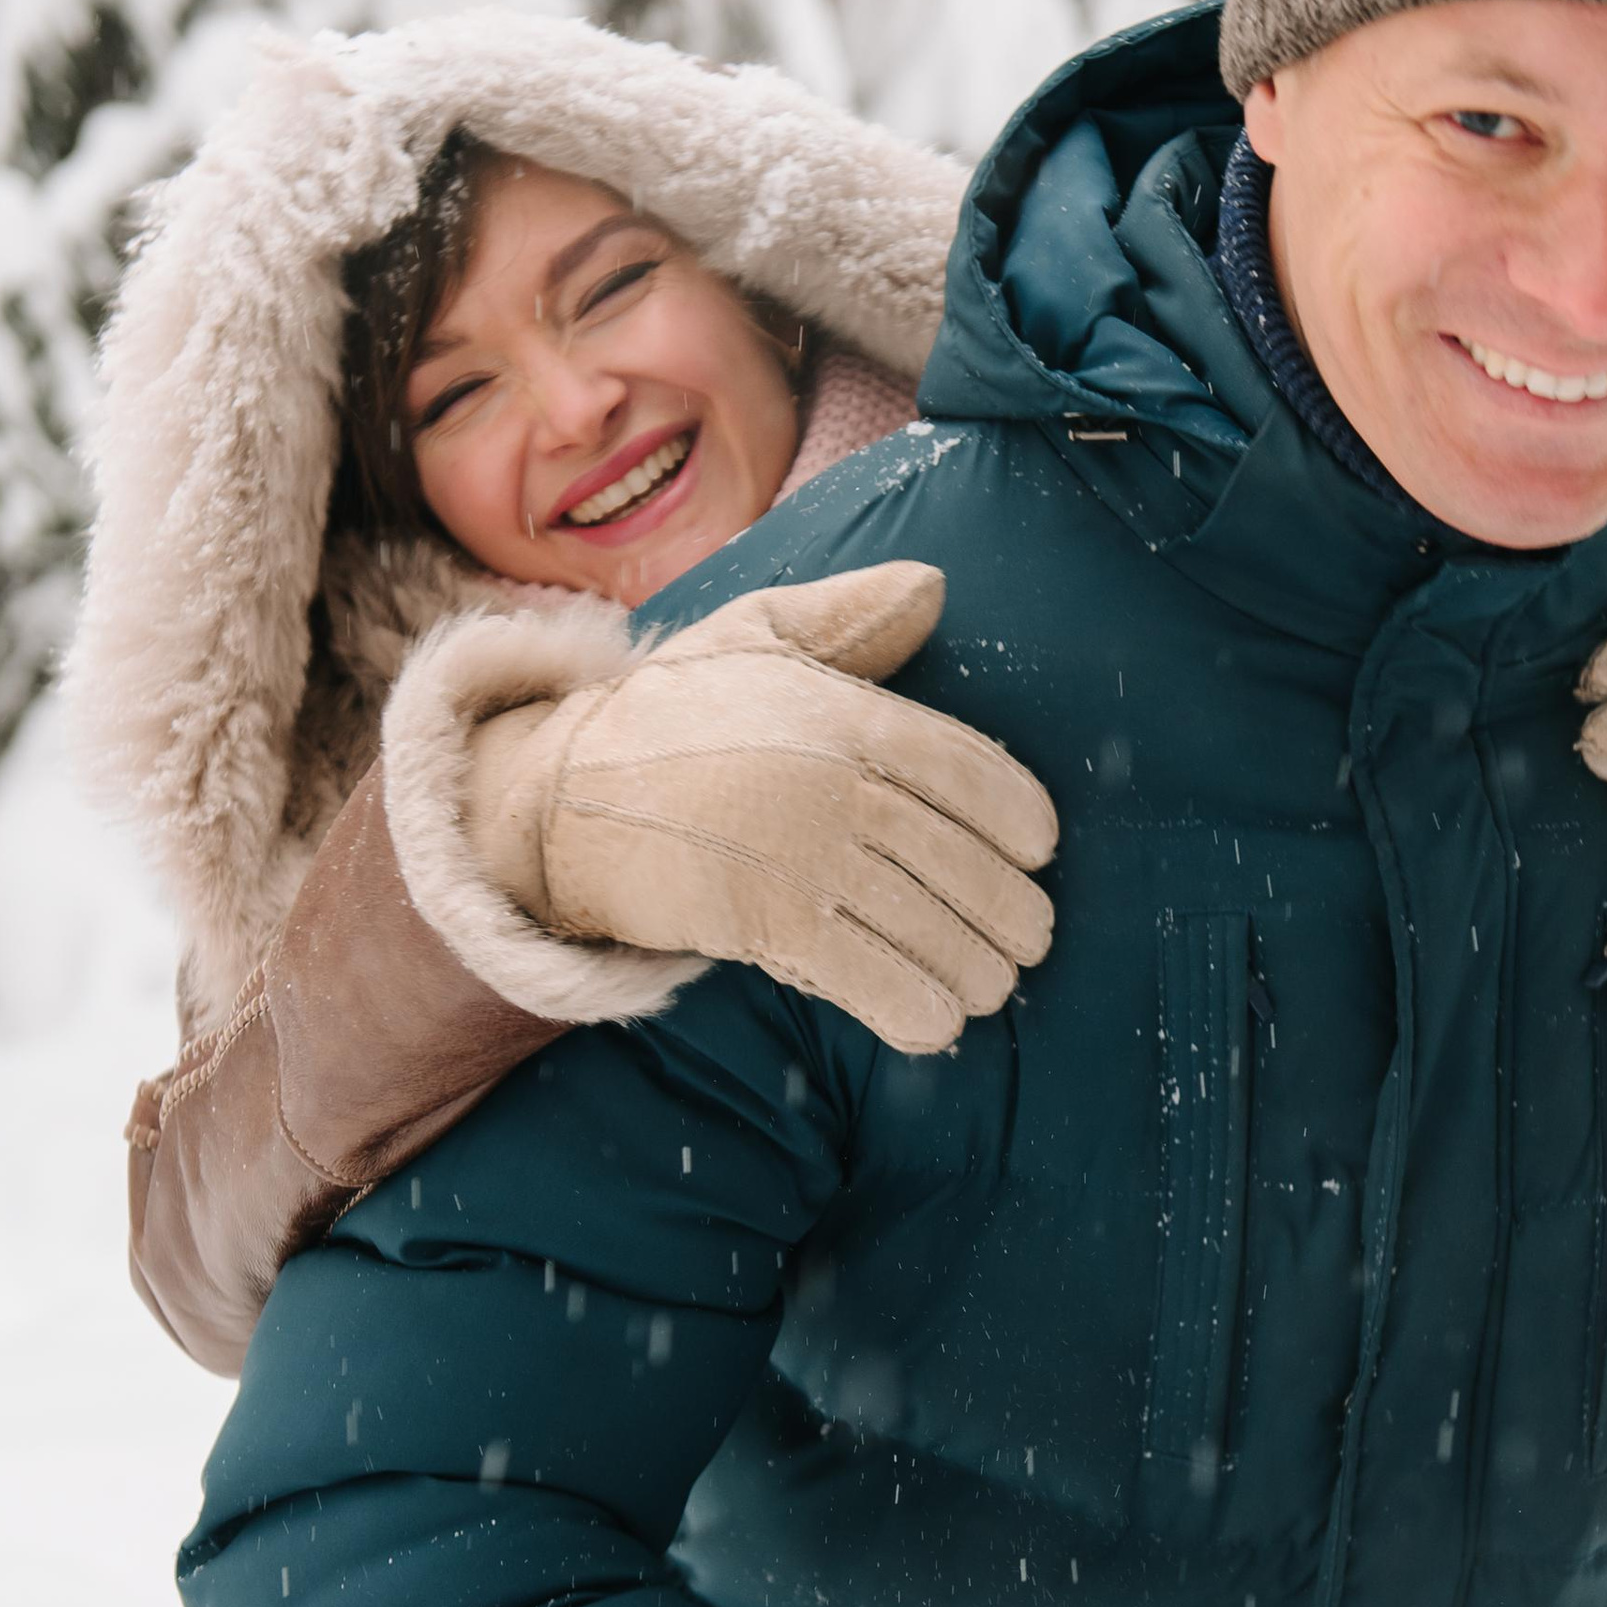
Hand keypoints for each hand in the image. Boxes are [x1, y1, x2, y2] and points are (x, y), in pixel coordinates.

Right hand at [464, 562, 1056, 1050]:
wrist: (566, 792)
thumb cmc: (674, 715)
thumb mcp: (755, 635)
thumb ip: (850, 616)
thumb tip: (934, 585)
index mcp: (851, 716)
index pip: (977, 772)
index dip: (1022, 821)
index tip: (1039, 850)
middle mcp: (840, 785)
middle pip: (969, 864)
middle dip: (1012, 915)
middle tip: (1027, 941)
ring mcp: (806, 856)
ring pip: (932, 930)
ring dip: (977, 971)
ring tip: (988, 984)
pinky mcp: (768, 923)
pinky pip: (871, 978)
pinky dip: (915, 1007)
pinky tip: (937, 1021)